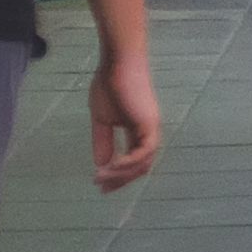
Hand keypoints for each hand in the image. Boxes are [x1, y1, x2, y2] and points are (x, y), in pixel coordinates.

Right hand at [90, 53, 162, 189]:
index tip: (100, 185)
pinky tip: (110, 167)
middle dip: (122, 180)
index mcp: (138, 130)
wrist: (117, 63)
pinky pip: (143, 152)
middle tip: (102, 189)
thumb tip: (101, 165)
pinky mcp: (149, 123)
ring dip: (122, 174)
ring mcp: (151, 127)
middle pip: (141, 165)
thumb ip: (103, 141)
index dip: (119, 175)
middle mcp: (148, 131)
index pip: (134, 159)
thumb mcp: (102, 120)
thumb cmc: (109, 85)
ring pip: (144, 162)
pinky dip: (128, 163)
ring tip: (101, 178)